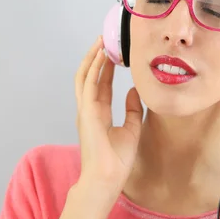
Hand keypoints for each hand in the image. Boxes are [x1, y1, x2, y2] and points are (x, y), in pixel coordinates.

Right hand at [74, 36, 143, 195]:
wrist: (107, 179)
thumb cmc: (117, 160)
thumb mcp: (131, 129)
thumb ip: (132, 110)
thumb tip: (134, 90)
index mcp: (98, 114)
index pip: (101, 85)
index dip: (106, 68)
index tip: (113, 53)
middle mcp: (89, 109)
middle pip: (90, 76)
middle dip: (96, 57)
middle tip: (104, 39)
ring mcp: (85, 110)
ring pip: (85, 76)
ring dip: (92, 58)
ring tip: (101, 41)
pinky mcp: (87, 112)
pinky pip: (89, 85)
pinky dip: (94, 68)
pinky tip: (101, 56)